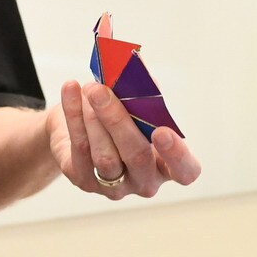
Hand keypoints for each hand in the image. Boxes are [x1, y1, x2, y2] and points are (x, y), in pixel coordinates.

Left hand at [46, 78, 201, 200]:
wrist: (82, 126)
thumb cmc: (123, 115)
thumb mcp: (137, 102)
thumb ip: (144, 90)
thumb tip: (136, 69)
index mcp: (169, 164)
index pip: (185, 170)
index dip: (177, 155)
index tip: (162, 131)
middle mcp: (145, 181)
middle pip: (137, 157)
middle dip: (118, 121)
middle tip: (102, 91)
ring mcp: (115, 186)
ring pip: (105, 157)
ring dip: (94, 118)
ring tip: (90, 89)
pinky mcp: (84, 180)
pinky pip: (80, 149)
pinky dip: (74, 116)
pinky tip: (71, 90)